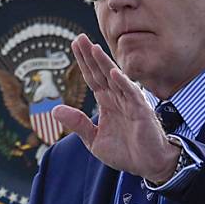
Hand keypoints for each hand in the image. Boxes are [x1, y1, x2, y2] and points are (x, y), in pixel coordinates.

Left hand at [52, 34, 179, 181]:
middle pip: (101, 73)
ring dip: (104, 63)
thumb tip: (55, 110)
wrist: (149, 165)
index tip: (74, 45)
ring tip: (93, 48)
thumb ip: (78, 124)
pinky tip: (113, 72)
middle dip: (90, 56)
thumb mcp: (94, 140)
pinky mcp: (141, 111)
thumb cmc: (125, 152)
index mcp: (106, 102)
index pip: (92, 78)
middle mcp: (117, 98)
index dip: (83, 62)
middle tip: (79, 38)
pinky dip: (123, 82)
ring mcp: (130, 102)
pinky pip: (132, 94)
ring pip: (115, 79)